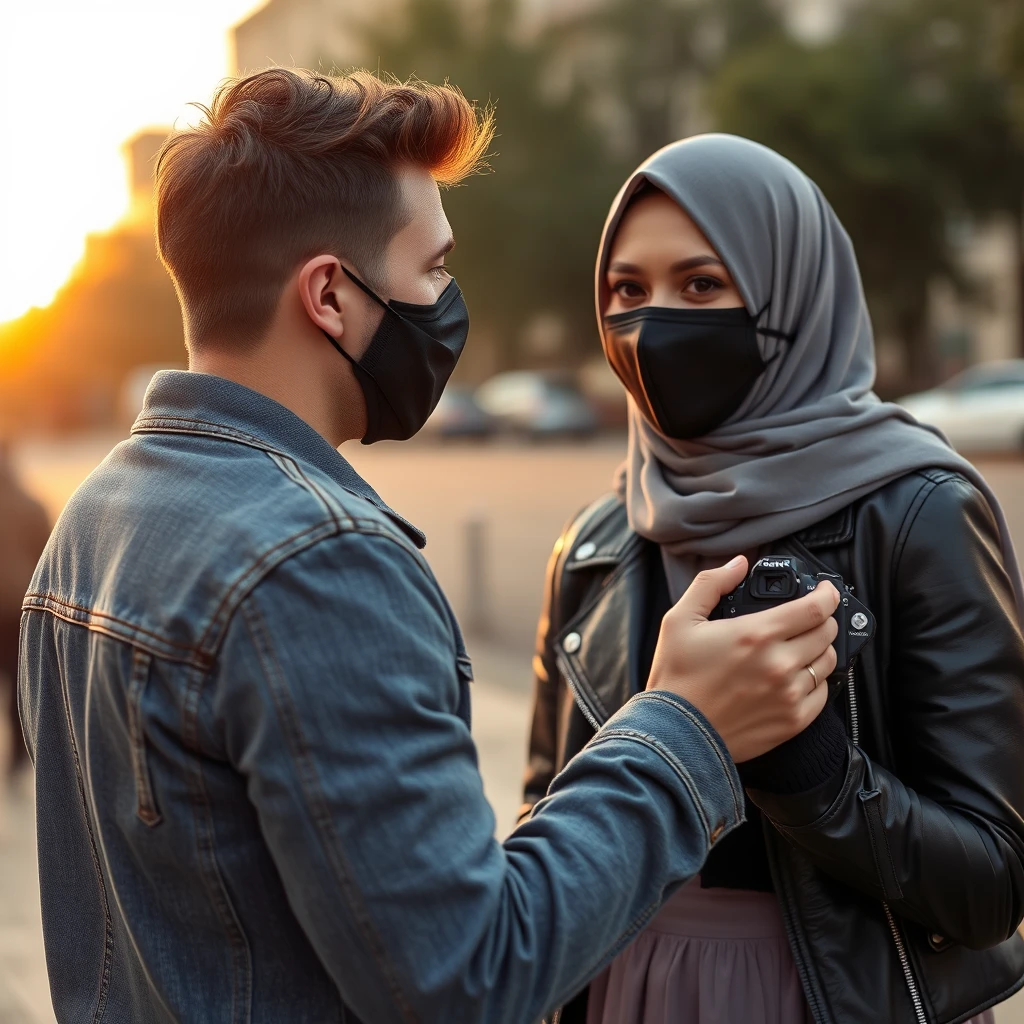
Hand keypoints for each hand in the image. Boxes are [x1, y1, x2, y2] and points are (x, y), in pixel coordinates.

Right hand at [647, 556, 839, 762]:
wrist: (674, 733)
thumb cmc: (675, 677)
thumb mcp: (679, 620)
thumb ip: (711, 583)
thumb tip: (738, 564)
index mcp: (756, 634)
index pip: (815, 607)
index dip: (827, 594)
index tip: (826, 590)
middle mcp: (780, 663)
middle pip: (827, 632)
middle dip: (822, 619)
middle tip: (808, 618)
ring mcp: (790, 694)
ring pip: (828, 662)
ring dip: (820, 649)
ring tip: (801, 647)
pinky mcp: (792, 720)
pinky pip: (823, 693)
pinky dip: (816, 680)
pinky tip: (796, 676)